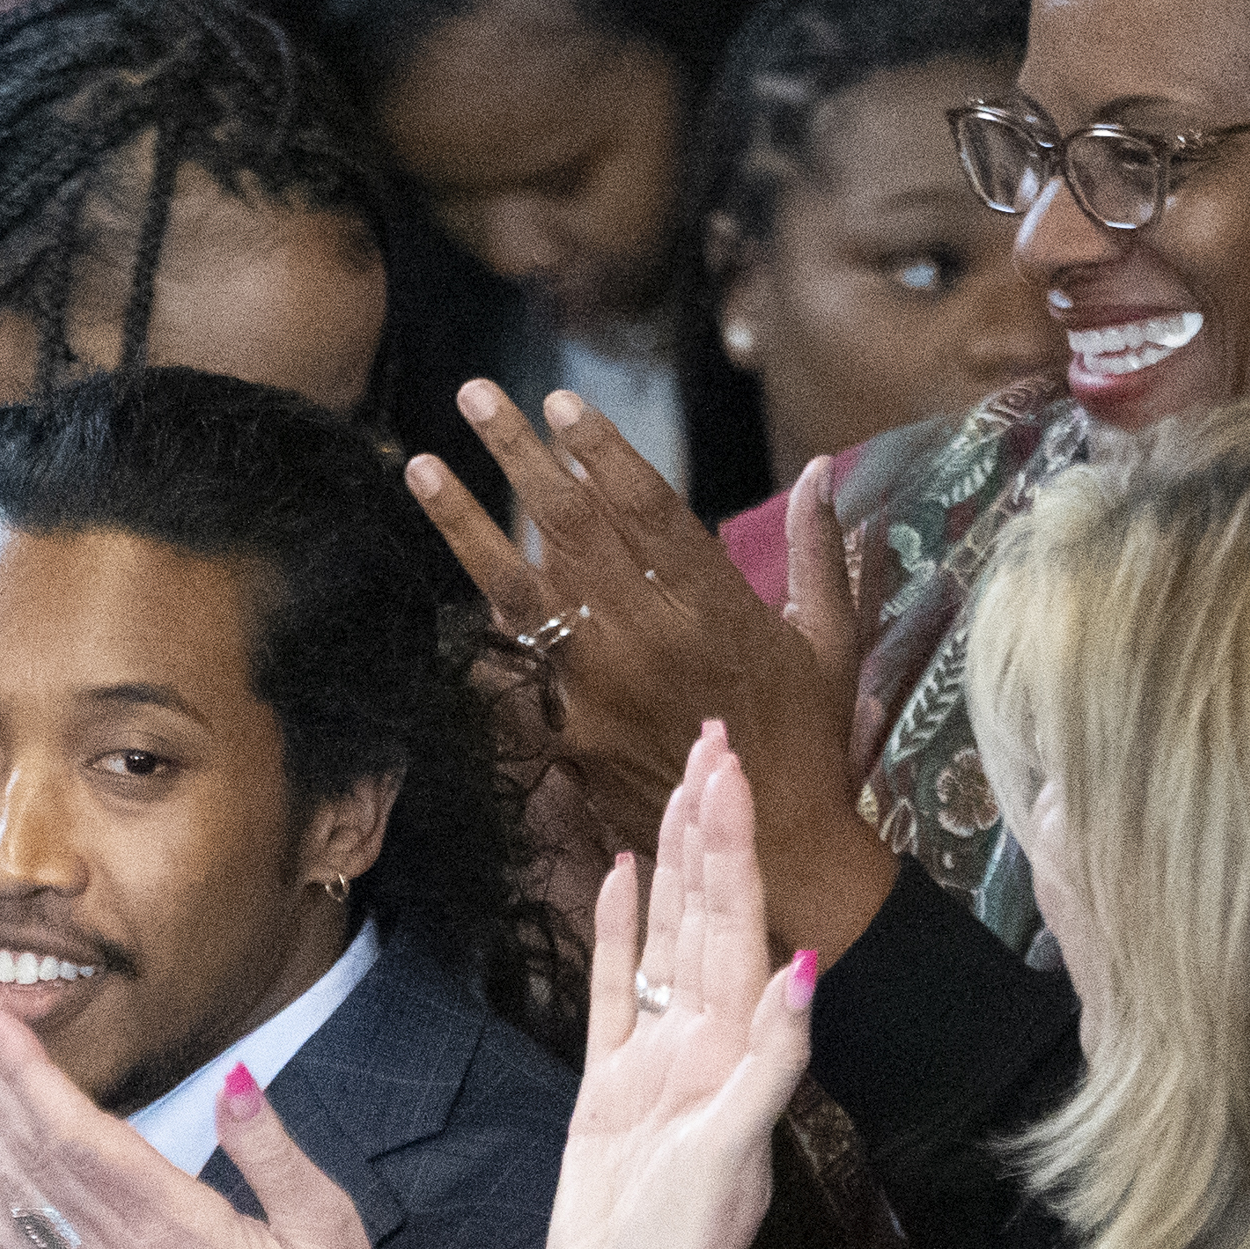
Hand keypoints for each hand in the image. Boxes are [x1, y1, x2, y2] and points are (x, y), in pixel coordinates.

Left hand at [405, 381, 897, 963]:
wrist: (769, 853)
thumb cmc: (809, 744)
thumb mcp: (830, 643)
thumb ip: (821, 551)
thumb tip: (821, 469)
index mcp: (716, 605)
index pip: (645, 505)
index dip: (600, 448)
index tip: (562, 401)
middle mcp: (649, 638)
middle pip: (569, 527)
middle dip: (518, 454)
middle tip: (476, 395)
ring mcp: (599, 690)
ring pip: (518, 591)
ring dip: (465, 525)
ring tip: (420, 466)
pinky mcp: (568, 738)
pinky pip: (510, 673)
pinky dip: (474, 631)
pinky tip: (435, 591)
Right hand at [542, 725, 815, 1248]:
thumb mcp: (729, 1166)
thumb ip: (766, 1068)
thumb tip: (801, 970)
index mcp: (731, 1051)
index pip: (735, 922)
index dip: (732, 842)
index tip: (729, 765)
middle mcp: (700, 1044)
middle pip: (705, 912)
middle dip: (710, 826)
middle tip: (712, 738)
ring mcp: (654, 1062)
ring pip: (664, 937)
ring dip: (671, 863)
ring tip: (675, 787)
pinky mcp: (607, 1089)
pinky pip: (612, 989)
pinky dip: (618, 930)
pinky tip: (617, 877)